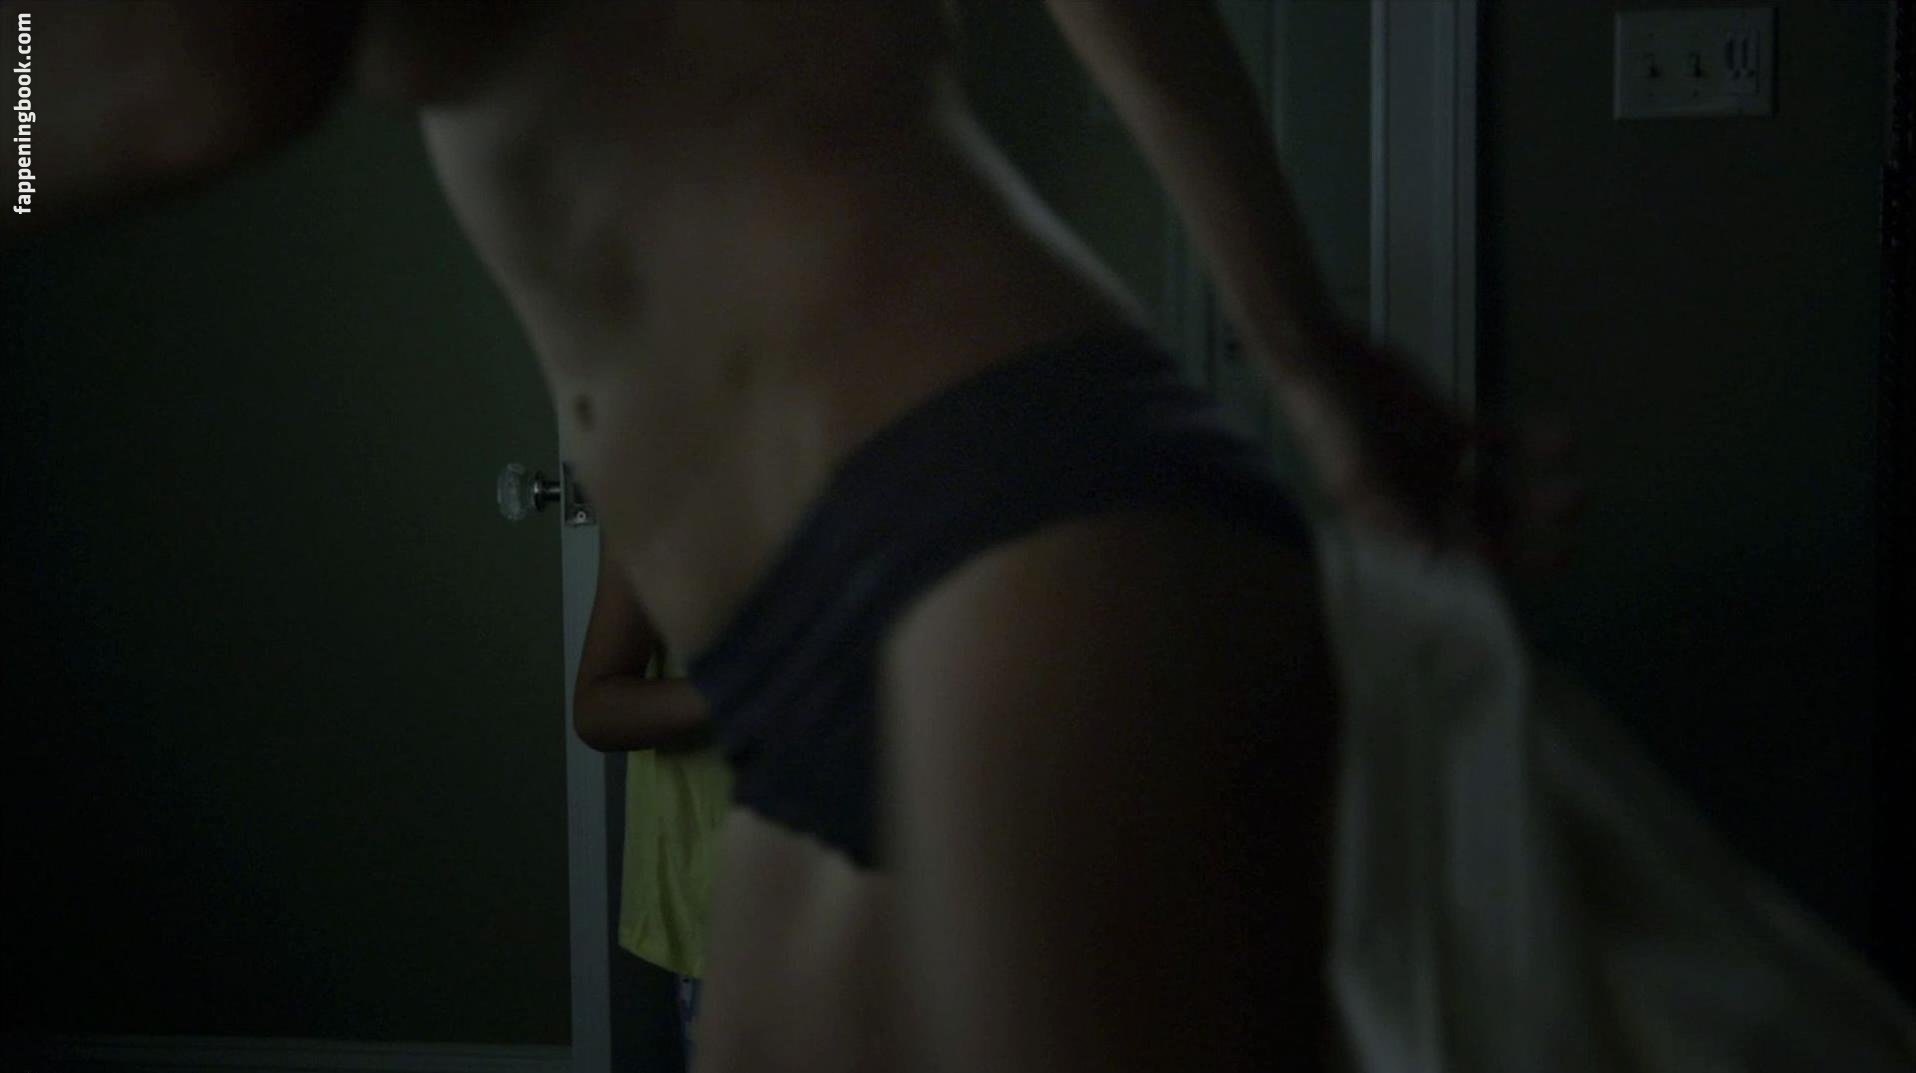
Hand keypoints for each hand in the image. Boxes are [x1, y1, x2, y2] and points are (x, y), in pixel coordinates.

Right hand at [1269, 324, 1582, 577]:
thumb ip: (1388, 512)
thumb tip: (1429, 557)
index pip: (1455, 558)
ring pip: (1500, 493)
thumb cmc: (1325, 421)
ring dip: (1537, 494)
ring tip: (1573, 486)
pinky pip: (1500, 442)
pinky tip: (1560, 437)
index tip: (1539, 562)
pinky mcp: (1449, 428)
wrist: (1320, 356)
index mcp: (1398, 524)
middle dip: (1530, 534)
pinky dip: (1531, 442)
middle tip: (1568, 529)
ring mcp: (1438, 467)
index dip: (1497, 565)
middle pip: (1486, 531)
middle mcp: (1421, 504)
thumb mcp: (1351, 472)